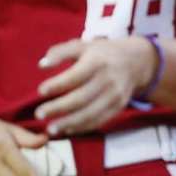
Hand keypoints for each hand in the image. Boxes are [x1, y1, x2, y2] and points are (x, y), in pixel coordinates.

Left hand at [35, 36, 157, 134]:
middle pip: (81, 98)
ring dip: (69, 123)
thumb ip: (60, 52)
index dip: (58, 84)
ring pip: (91, 113)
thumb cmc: (102, 53)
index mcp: (97, 62)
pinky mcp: (119, 107)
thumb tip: (42, 65)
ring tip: (50, 129)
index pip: (75, 76)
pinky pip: (100, 120)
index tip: (41, 91)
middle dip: (59, 108)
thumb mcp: (83, 46)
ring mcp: (115, 95)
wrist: (136, 62)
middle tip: (39, 114)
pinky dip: (83, 127)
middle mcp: (108, 79)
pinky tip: (67, 129)